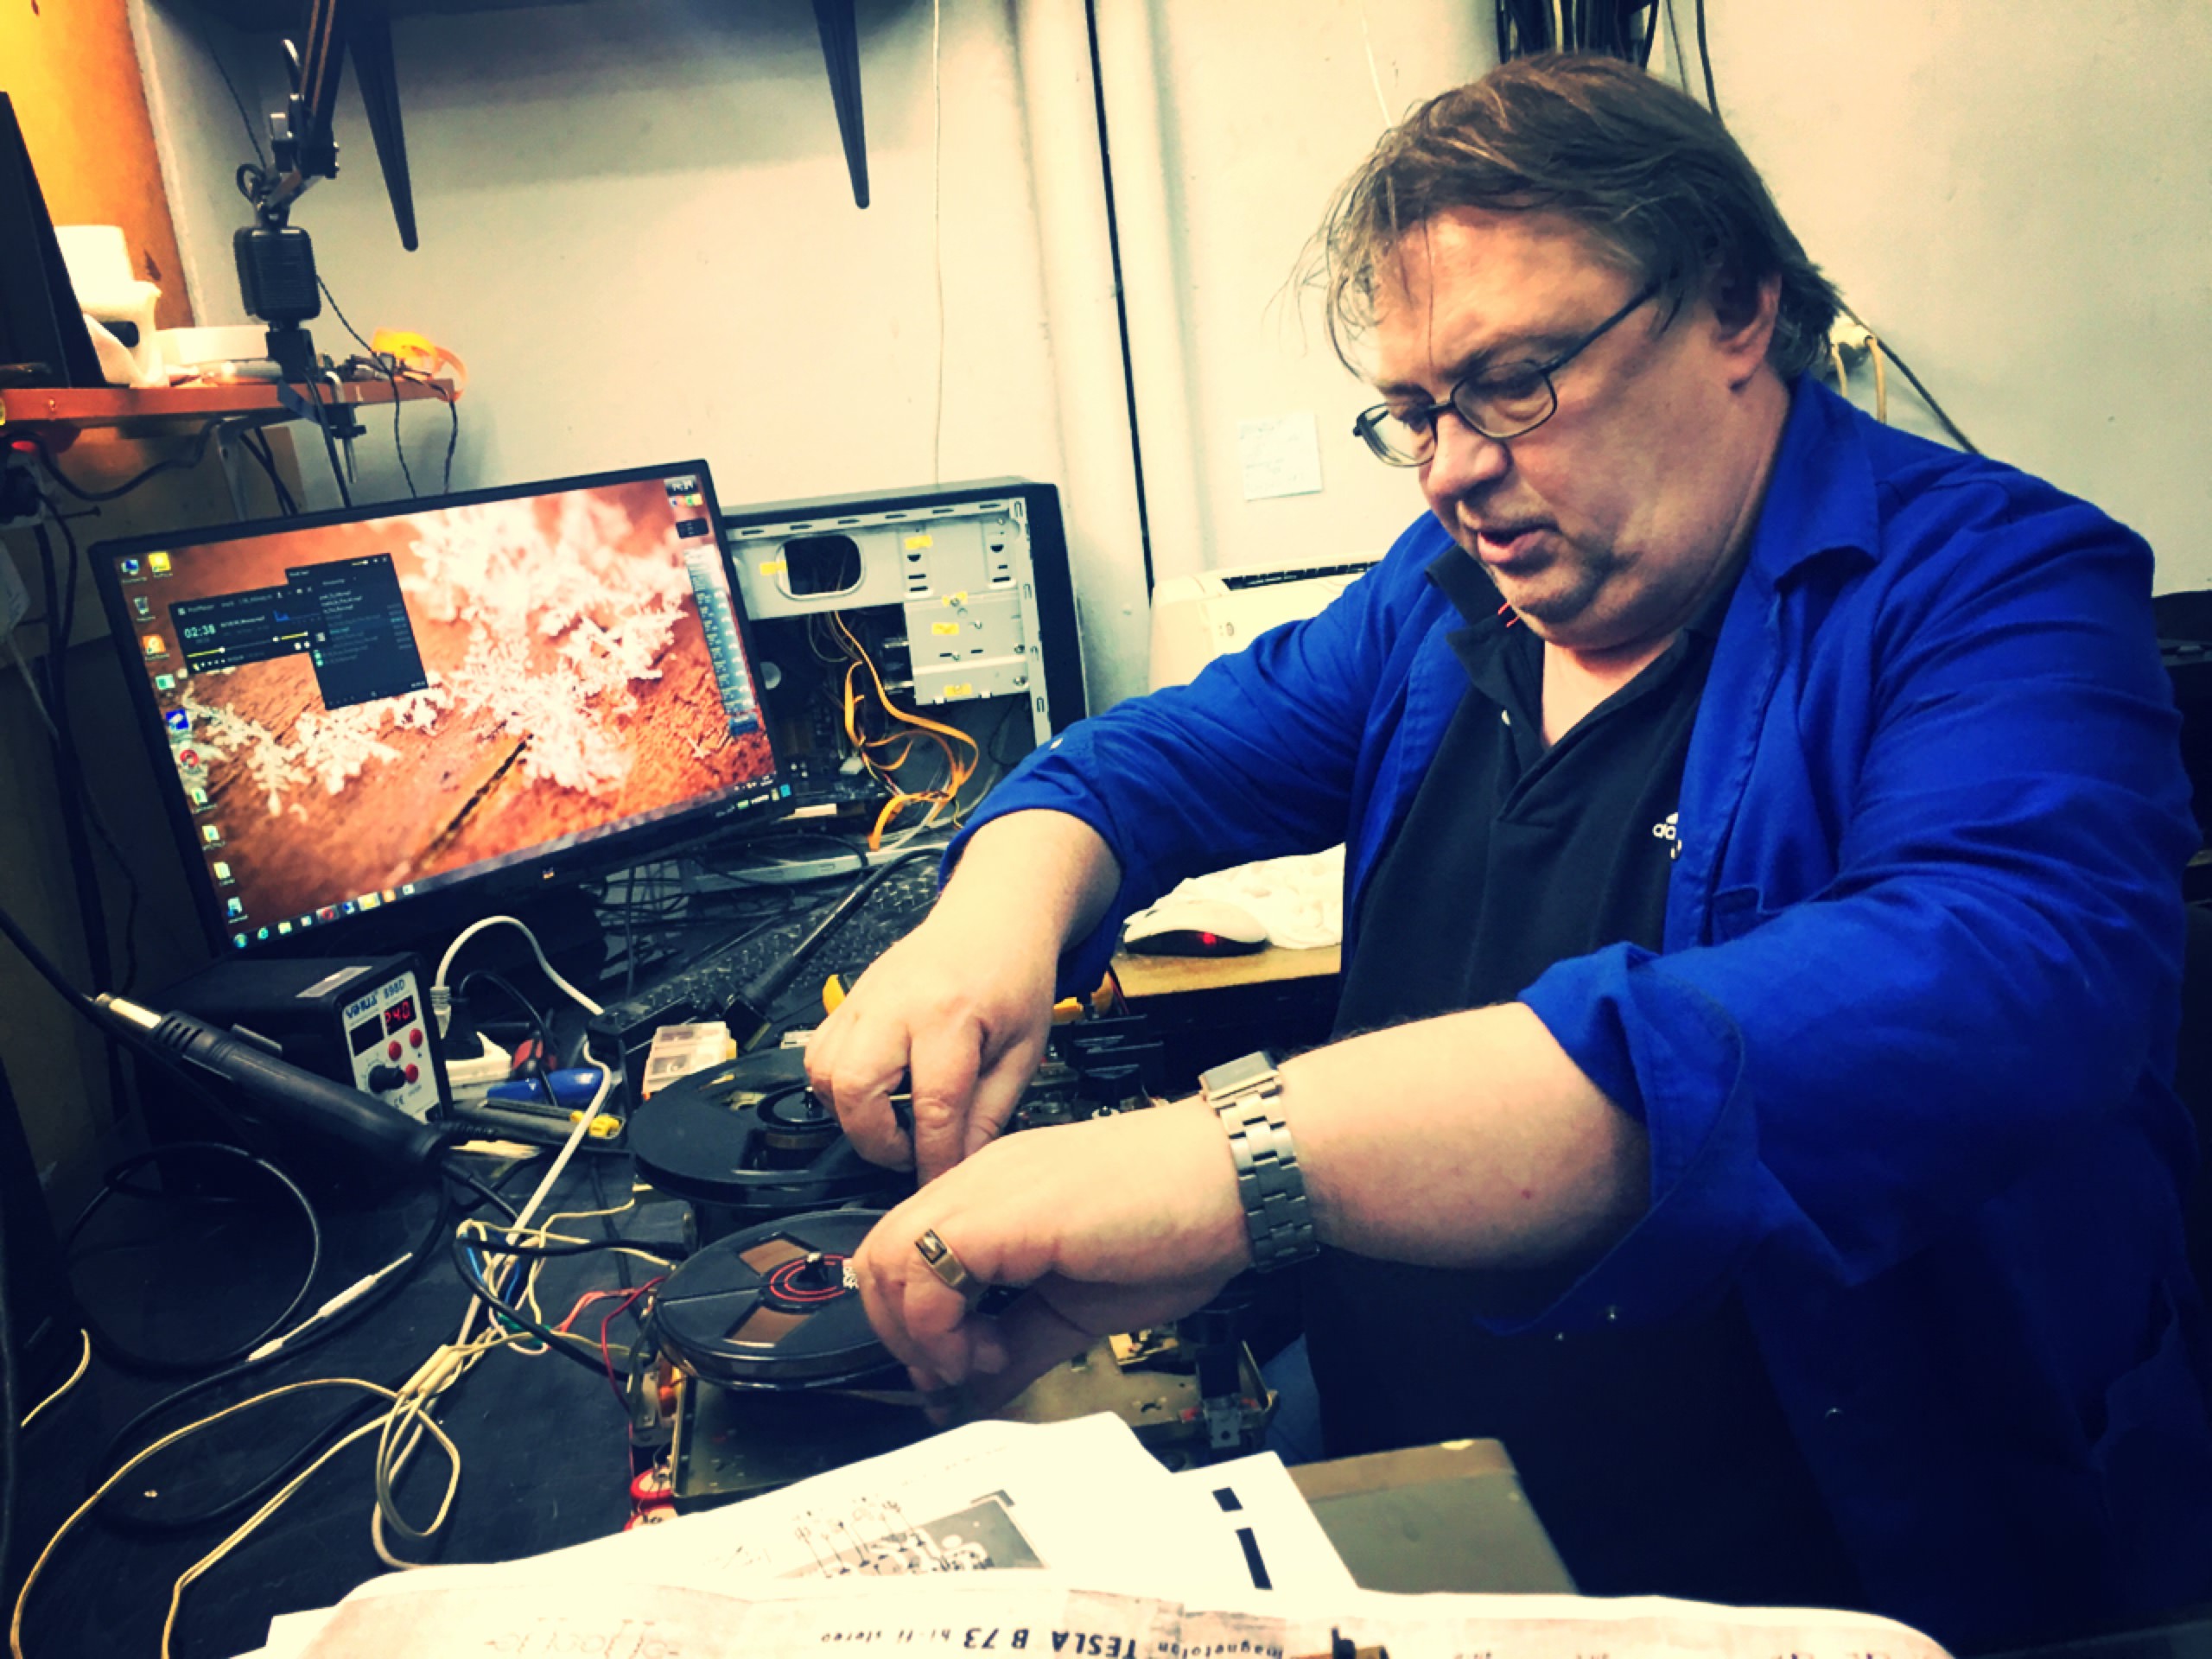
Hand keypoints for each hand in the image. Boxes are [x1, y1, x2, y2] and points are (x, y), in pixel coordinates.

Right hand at [805, 901, 1059, 1181]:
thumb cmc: (1013, 972)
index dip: (934, 1159)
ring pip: (823, 1072)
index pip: (932, 1107)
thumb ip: (991, 1113)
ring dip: (851, 1114)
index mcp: (949, 1013)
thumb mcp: (1024, 1050)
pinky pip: (819, 1053)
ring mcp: (866, 998)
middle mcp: (897, 1002)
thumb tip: (962, 1164)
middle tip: (908, 1153)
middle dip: (876, 1140)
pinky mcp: (850, 1000)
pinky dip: (837, 1087)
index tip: (938, 1181)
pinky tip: (876, 1094)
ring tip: (894, 1122)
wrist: (994, 918)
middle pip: (854, 1088)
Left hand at [852, 1101, 1251, 1410]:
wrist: (1236, 1179)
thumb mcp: (1079, 1305)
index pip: (903, 1255)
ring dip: (914, 1332)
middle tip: (951, 1373)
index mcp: (994, 1198)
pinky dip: (939, 1324)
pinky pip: (927, 1266)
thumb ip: (1020, 1344)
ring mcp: (988, 1190)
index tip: (950, 1372)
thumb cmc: (1181, 1222)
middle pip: (876, 1258)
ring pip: (885, 1259)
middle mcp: (979, 1184)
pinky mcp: (1005, 1209)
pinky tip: (987, 1348)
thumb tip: (977, 1391)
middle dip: (898, 1334)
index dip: (909, 1327)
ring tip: (972, 1361)